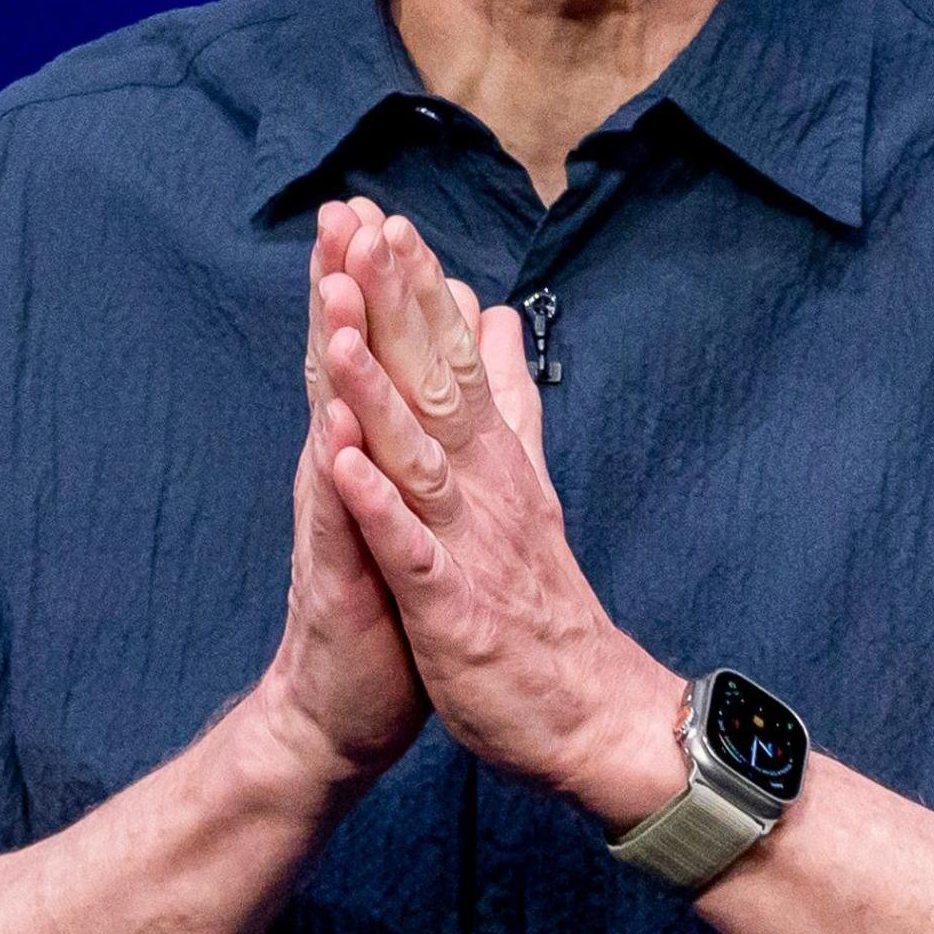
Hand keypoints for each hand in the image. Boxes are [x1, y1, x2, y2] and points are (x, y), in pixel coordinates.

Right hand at [244, 199, 431, 793]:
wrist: (342, 710)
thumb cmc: (386, 602)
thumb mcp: (411, 506)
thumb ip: (419, 431)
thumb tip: (442, 365)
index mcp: (370, 452)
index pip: (372, 351)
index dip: (377, 281)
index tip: (379, 204)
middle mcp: (342, 474)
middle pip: (340, 367)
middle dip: (343, 288)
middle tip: (341, 210)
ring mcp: (335, 524)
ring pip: (331, 428)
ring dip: (332, 363)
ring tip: (333, 293)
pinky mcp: (340, 581)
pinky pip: (339, 525)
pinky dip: (338, 479)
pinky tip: (330, 437)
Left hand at [311, 207, 688, 828]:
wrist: (591, 714)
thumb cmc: (544, 608)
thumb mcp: (526, 489)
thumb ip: (509, 402)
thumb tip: (493, 322)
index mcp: (495, 464)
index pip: (454, 362)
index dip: (419, 293)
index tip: (388, 219)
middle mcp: (486, 489)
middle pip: (437, 383)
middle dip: (400, 308)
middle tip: (369, 229)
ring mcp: (470, 545)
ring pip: (419, 453)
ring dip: (379, 389)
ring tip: (342, 323)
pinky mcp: (455, 607)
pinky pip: (410, 548)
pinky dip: (377, 503)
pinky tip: (342, 459)